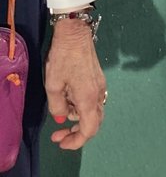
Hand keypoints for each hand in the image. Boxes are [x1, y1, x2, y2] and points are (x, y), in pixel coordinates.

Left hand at [44, 20, 105, 149]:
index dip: (76, 141)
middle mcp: (99, 94)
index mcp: (88, 98)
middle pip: (94, 123)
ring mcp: (101, 86)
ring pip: (94, 112)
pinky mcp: (98, 79)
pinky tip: (69, 101)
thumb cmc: (64, 58)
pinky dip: (82, 109)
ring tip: (61, 113)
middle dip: (77, 133)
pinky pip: (93, 102)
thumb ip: (58, 106)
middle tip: (58, 135)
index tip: (61, 142)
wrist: (76, 34)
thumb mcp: (53, 85)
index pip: (89, 129)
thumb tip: (62, 117)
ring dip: (78, 120)